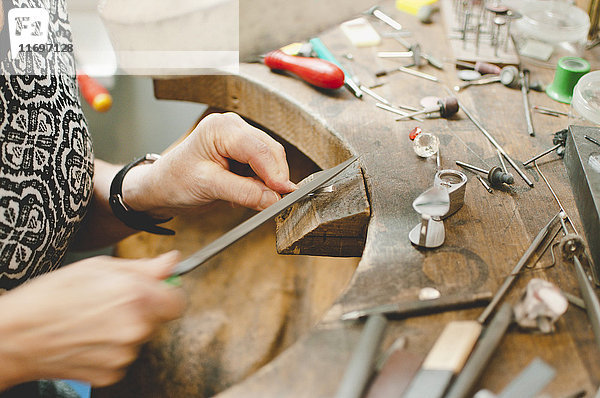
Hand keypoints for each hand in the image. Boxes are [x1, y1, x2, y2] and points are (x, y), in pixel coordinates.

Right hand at [0, 252, 184, 388]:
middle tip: (111, 303)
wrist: (16, 335)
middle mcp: (135, 328)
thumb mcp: (98, 267)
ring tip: (93, 320)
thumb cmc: (52, 296)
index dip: (167, 295)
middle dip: (142, 310)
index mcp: (136, 297)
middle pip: (158, 320)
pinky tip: (88, 339)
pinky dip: (111, 349)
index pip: (178, 302)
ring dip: (125, 330)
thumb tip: (172, 261)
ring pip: (139, 338)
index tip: (156, 292)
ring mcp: (124, 355)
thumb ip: (144, 267)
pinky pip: (123, 357)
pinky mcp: (112, 374)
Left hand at [122, 112, 296, 217]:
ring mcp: (239, 138)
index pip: (260, 149)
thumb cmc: (174, 181)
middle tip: (275, 204)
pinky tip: (248, 193)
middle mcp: (233, 127)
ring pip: (271, 160)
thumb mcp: (208, 187)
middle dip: (275, 178)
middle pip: (271, 152)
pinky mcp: (242, 153)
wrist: (161, 188)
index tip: (285, 195)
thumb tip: (274, 199)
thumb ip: (244, 192)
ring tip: (252, 199)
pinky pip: (264, 167)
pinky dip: (262, 183)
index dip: (275, 173)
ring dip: (269, 182)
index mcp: (222, 128)